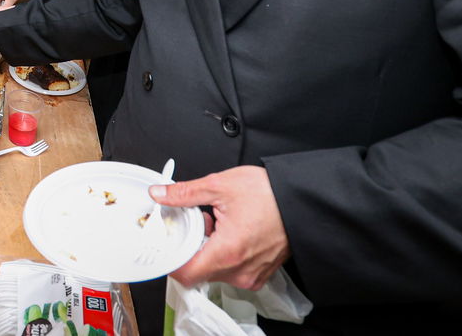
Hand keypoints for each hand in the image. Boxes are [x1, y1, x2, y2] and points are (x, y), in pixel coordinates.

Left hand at [153, 166, 290, 291]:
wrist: (302, 201)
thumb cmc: (270, 194)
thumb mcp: (220, 185)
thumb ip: (184, 193)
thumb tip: (160, 194)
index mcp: (227, 252)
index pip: (185, 273)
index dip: (171, 258)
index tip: (167, 242)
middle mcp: (239, 271)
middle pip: (198, 270)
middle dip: (191, 246)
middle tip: (197, 223)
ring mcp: (251, 275)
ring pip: (214, 270)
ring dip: (208, 249)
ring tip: (217, 223)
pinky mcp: (259, 274)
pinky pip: (232, 271)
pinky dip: (225, 254)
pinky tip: (230, 232)